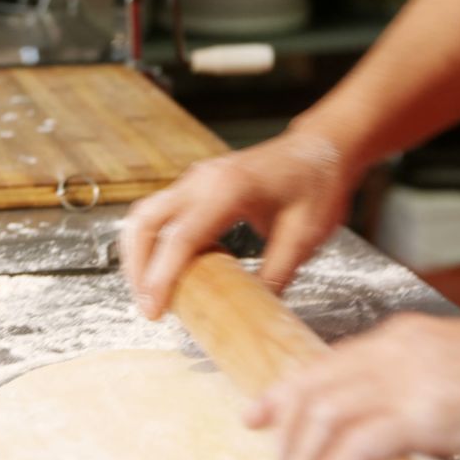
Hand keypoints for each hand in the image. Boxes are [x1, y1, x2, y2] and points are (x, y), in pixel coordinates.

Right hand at [121, 131, 355, 318]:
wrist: (321, 148)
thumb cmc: (317, 185)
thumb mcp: (305, 236)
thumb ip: (276, 274)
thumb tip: (252, 312)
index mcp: (228, 189)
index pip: (180, 237)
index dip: (161, 277)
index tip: (153, 311)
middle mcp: (202, 179)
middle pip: (146, 222)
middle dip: (137, 267)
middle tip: (147, 307)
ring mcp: (195, 179)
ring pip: (146, 215)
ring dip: (139, 254)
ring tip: (150, 292)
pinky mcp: (195, 185)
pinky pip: (161, 212)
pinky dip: (153, 242)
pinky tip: (166, 270)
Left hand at [245, 314, 459, 459]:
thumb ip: (419, 387)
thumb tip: (390, 423)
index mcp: (403, 336)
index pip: (324, 364)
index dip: (283, 392)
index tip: (258, 414)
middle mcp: (396, 350)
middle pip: (313, 391)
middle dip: (285, 433)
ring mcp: (409, 380)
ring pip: (324, 420)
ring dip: (305, 459)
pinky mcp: (426, 413)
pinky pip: (356, 448)